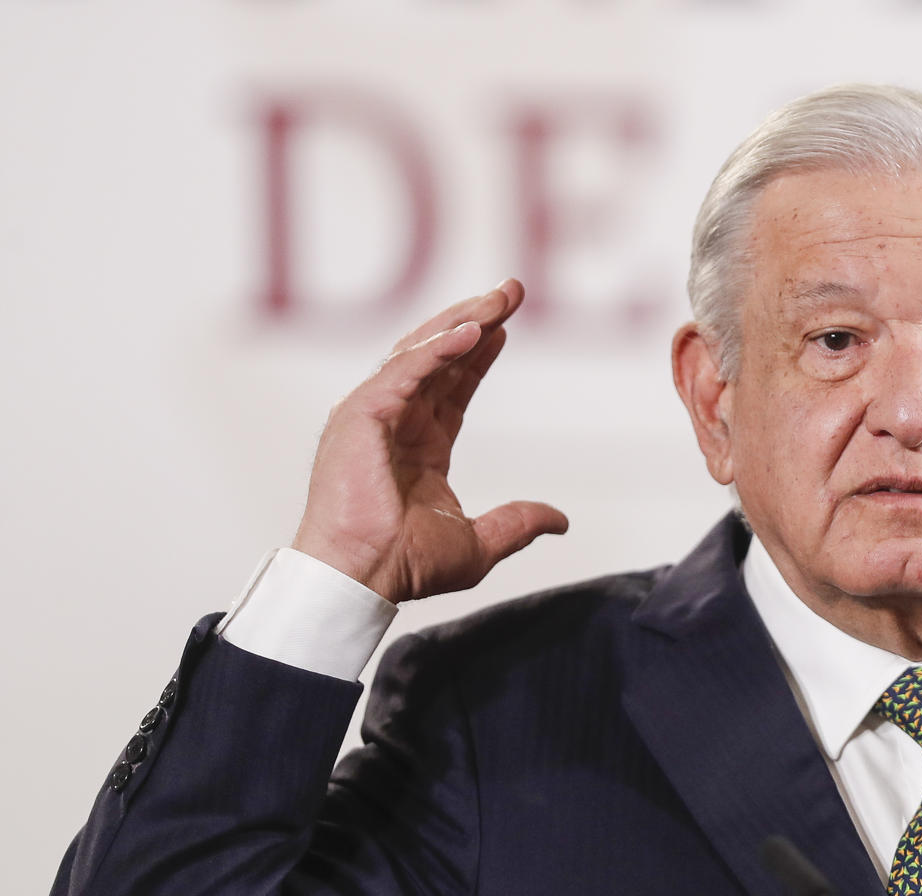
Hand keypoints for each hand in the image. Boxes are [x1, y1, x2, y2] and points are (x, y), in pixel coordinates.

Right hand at [290, 280, 567, 602]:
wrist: (363, 578)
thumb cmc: (404, 565)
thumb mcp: (479, 543)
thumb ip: (519, 523)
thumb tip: (560, 520)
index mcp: (417, 446)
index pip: (452, 387)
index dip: (479, 355)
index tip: (506, 327)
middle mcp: (394, 422)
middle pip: (439, 357)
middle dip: (476, 321)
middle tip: (511, 291)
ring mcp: (374, 414)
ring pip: (421, 352)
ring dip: (463, 321)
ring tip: (500, 299)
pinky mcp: (361, 414)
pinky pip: (404, 369)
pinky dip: (438, 348)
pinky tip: (473, 331)